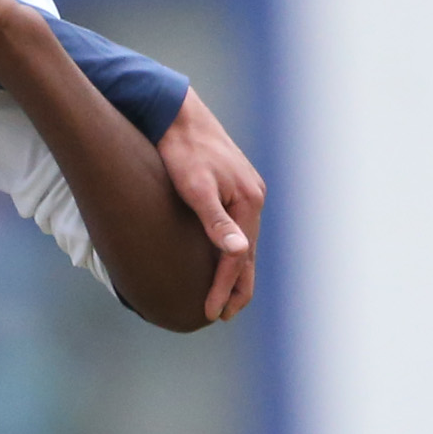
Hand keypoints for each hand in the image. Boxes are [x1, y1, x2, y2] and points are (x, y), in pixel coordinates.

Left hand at [159, 93, 262, 323]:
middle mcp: (254, 198)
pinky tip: (223, 258)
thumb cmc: (182, 152)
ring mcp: (247, 192)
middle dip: (238, 288)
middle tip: (223, 316)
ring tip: (226, 297)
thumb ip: (215, 221)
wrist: (178, 116)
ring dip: (237, 272)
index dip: (224, 287)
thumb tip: (240, 252)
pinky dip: (233, 251)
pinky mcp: (235, 188)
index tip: (210, 312)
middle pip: (248, 254)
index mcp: (248, 201)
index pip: (238, 257)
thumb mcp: (196, 188)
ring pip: (245, 243)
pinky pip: (238, 228)